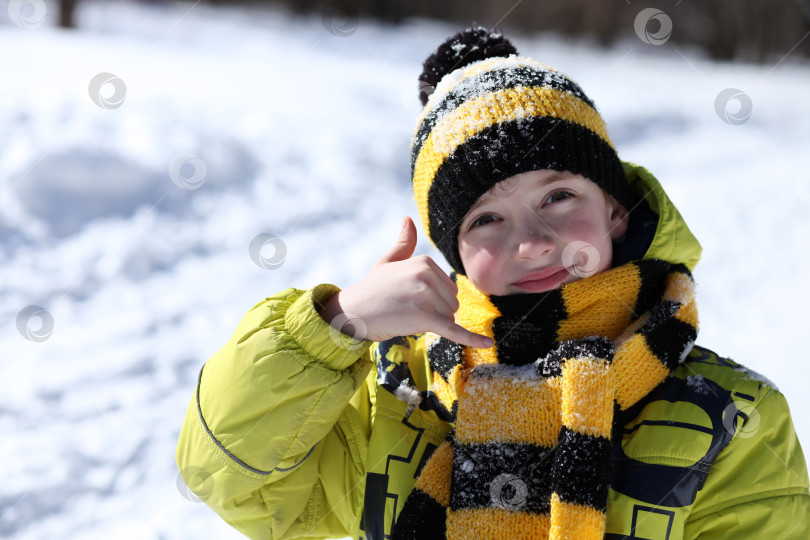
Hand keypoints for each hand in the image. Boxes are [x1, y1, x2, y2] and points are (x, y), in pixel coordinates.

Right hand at [318, 217, 493, 348]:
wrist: (354, 312)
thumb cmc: (372, 288)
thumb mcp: (388, 261)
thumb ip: (404, 243)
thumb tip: (407, 219)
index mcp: (425, 261)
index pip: (449, 288)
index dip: (432, 300)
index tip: (409, 299)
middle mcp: (427, 275)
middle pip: (452, 303)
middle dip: (434, 312)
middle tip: (406, 310)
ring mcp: (426, 296)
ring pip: (449, 318)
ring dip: (431, 324)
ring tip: (406, 317)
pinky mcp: (425, 317)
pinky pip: (454, 330)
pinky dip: (471, 338)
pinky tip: (487, 342)